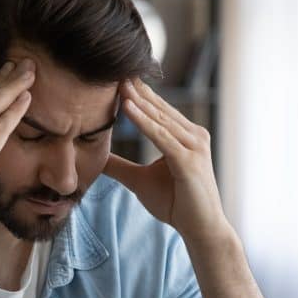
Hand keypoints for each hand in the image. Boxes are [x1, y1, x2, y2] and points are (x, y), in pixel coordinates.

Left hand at [104, 78, 231, 248]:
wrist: (201, 229)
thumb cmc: (177, 204)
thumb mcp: (140, 180)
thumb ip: (120, 166)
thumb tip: (96, 158)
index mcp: (185, 136)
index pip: (157, 110)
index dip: (137, 94)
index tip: (116, 77)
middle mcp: (194, 135)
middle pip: (160, 108)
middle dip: (137, 90)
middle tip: (115, 69)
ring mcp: (194, 146)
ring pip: (160, 119)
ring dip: (138, 101)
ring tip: (118, 83)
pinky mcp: (189, 161)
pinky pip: (162, 137)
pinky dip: (144, 123)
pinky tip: (127, 109)